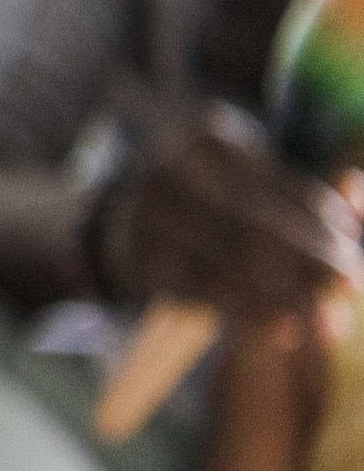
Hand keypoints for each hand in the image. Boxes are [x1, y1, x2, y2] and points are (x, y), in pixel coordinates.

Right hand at [91, 109, 363, 326]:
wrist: (130, 212)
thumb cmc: (215, 196)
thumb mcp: (256, 179)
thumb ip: (310, 198)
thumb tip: (355, 200)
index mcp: (205, 139)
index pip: (278, 186)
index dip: (322, 220)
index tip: (354, 246)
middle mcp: (167, 174)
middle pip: (255, 226)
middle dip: (311, 262)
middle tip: (352, 287)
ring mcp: (145, 218)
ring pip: (231, 263)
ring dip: (288, 297)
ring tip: (329, 322)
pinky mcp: (139, 262)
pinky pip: (205, 293)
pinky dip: (251, 313)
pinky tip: (285, 330)